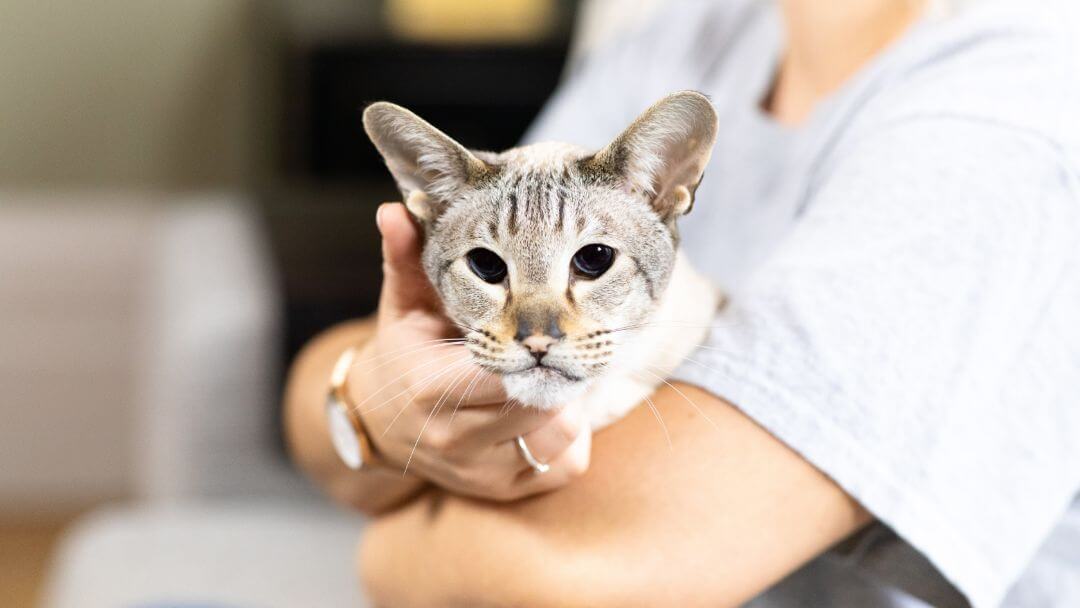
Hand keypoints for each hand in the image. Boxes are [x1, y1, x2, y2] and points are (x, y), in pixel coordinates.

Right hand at [347, 203, 590, 500]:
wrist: (383, 424)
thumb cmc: (405, 352)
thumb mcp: (403, 303)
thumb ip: (406, 257)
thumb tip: (396, 209)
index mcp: (429, 386)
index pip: (502, 370)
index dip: (533, 346)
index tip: (547, 322)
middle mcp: (453, 437)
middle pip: (540, 404)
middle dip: (558, 370)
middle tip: (560, 343)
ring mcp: (479, 472)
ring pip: (559, 438)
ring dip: (567, 404)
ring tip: (549, 375)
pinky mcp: (503, 492)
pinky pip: (564, 466)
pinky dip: (567, 438)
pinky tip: (545, 411)